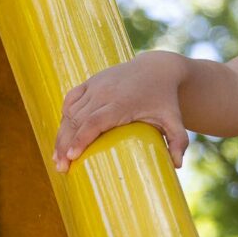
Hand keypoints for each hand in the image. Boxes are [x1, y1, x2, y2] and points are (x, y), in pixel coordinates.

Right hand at [52, 50, 188, 171]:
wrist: (157, 68)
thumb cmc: (165, 100)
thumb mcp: (175, 120)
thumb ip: (179, 141)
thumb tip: (178, 165)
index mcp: (122, 102)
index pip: (95, 121)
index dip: (81, 139)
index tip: (71, 156)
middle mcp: (105, 92)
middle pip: (78, 120)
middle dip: (65, 143)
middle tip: (60, 167)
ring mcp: (96, 85)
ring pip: (71, 111)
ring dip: (62, 134)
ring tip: (58, 157)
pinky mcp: (90, 81)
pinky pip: (71, 99)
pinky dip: (64, 116)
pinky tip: (62, 134)